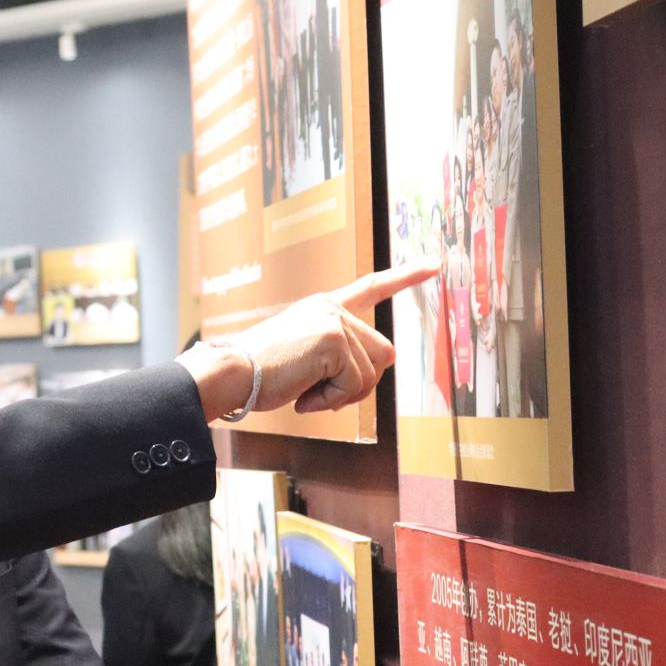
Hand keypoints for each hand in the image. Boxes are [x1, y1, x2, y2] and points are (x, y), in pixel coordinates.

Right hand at [179, 263, 436, 419]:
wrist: (232, 373)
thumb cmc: (259, 373)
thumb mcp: (304, 357)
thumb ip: (337, 355)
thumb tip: (375, 368)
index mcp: (323, 307)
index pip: (370, 287)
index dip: (404, 278)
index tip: (433, 265)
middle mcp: (331, 308)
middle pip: (382, 353)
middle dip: (359, 383)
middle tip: (322, 394)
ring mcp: (334, 321)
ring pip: (371, 372)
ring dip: (343, 395)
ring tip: (306, 393)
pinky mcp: (333, 340)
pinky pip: (354, 384)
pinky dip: (331, 400)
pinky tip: (304, 397)